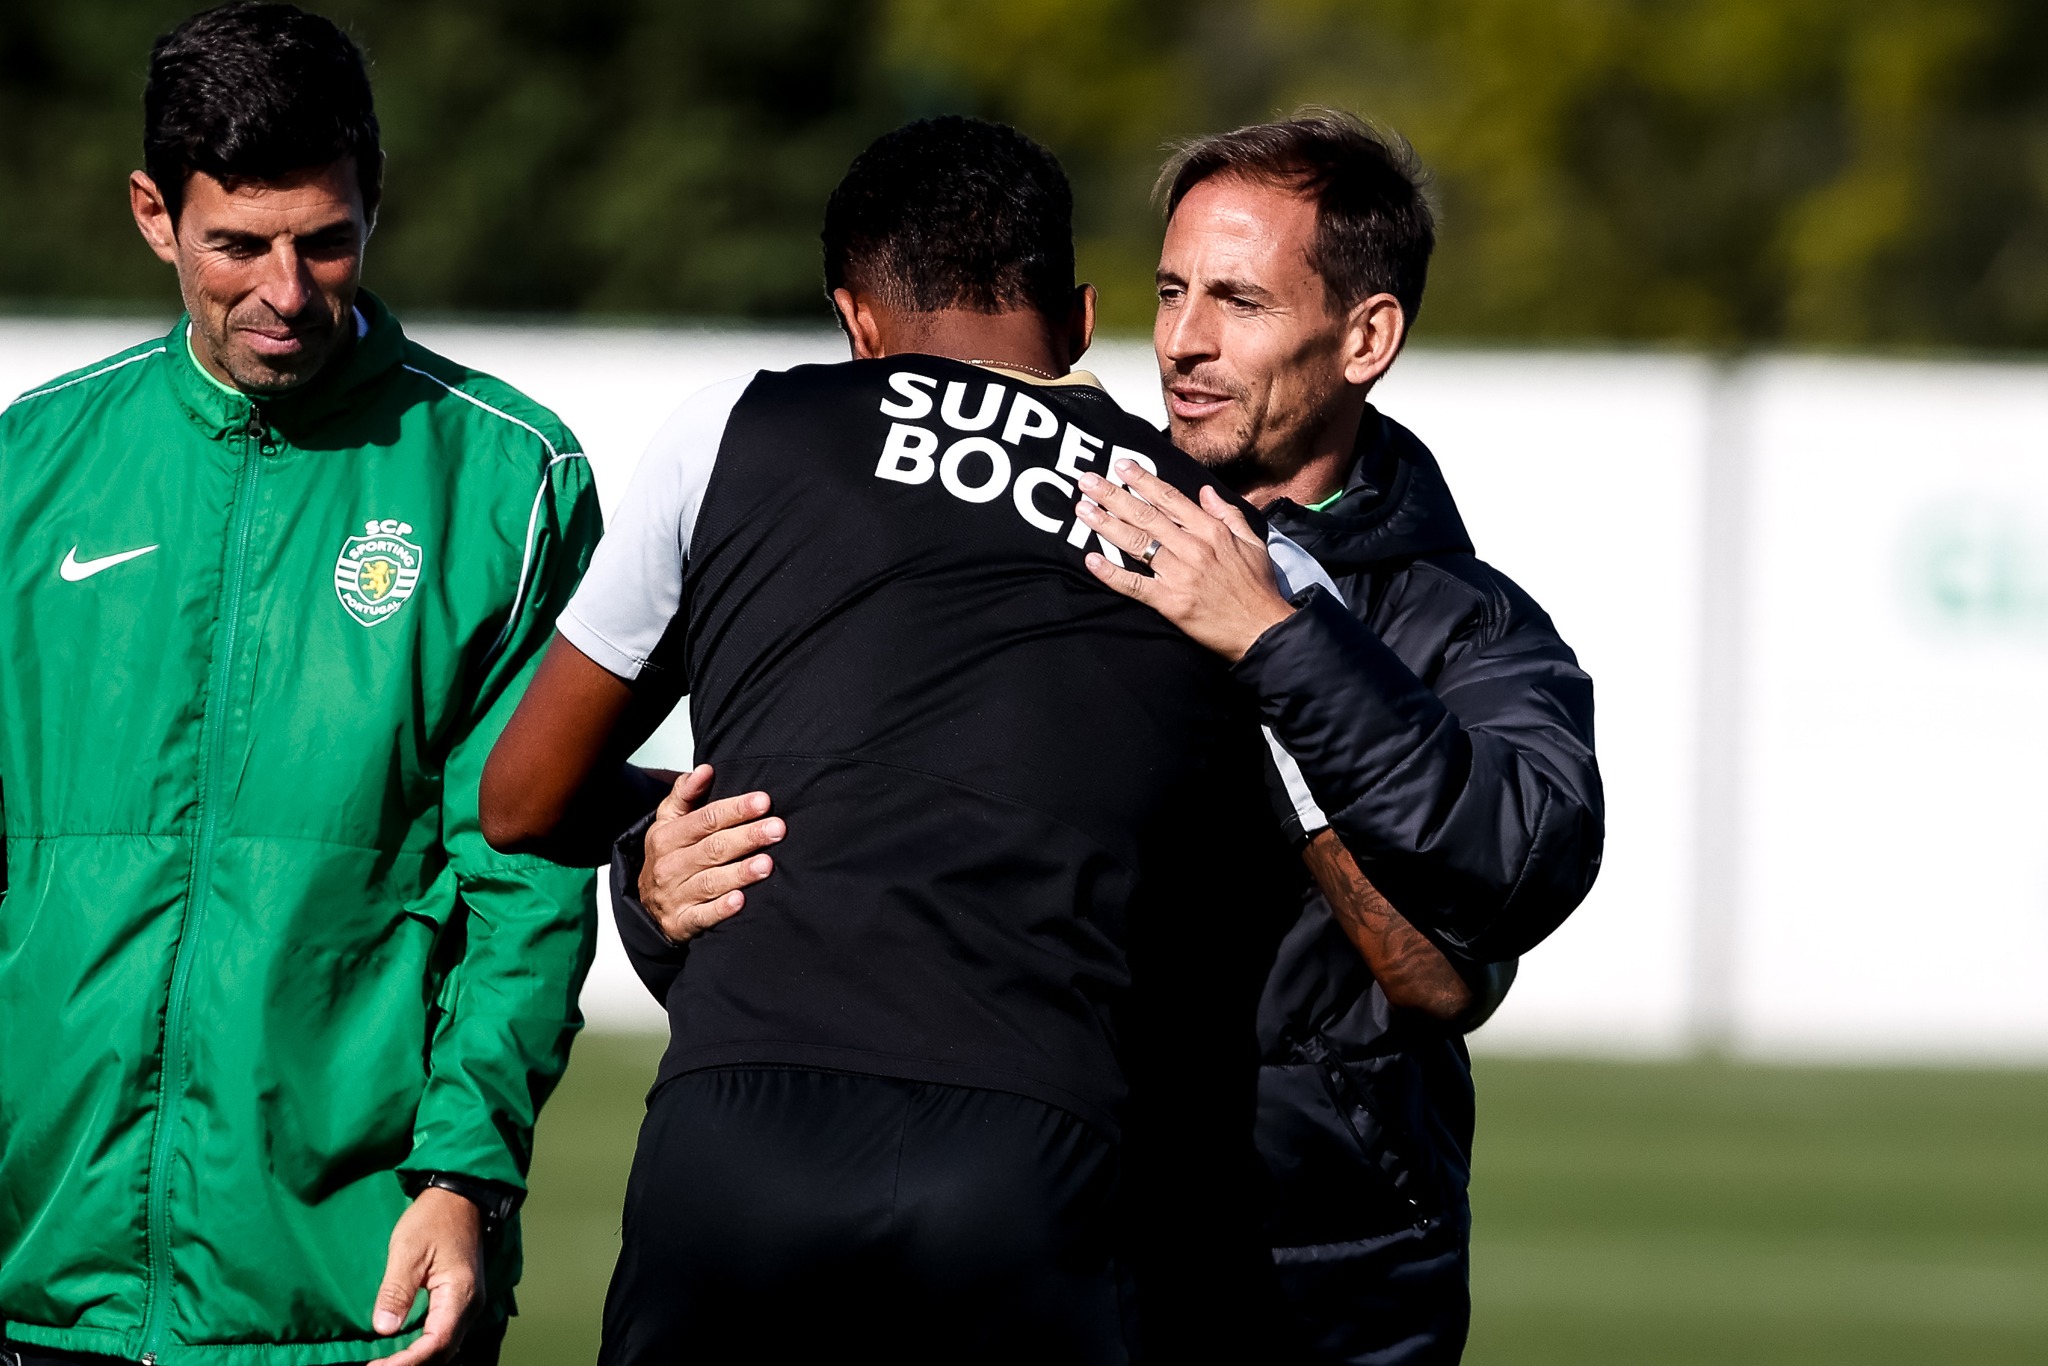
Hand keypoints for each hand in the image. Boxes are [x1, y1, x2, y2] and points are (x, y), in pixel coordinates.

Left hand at [367, 1186, 481, 1365]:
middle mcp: (470, 1305)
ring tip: (385, 1362)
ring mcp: (468, 1304)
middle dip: (411, 1365)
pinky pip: (444, 1334)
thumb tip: (383, 1329)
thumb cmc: (433, 1219)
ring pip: (445, 1346)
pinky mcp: (461, 1300)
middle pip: (443, 1352)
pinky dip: (424, 1347)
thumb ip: (396, 1291)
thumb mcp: (407, 1250)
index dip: (407, 1362)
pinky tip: (402, 1348)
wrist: (459, 1198)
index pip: (437, 1343)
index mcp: (460, 1294)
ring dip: (417, 1359)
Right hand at [638, 765, 783, 942]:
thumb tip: (705, 769)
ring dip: (740, 872)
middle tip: (777, 829)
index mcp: (667, 836)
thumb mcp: (668, 822)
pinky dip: (721, 909)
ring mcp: (675, 895)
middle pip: (713, 848)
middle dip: (747, 837)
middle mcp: (670, 865)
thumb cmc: (669, 857)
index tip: (763, 801)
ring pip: (711, 881)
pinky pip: (703, 916)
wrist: (648, 907)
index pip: (705, 819)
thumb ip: (685, 794)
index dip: (735, 809)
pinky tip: (741, 901)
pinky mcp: (682, 922)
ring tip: (767, 864)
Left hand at [1075, 462, 1295, 660]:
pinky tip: (1091, 560)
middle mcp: (1192, 547)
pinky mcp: (1170, 602)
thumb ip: (1227, 514)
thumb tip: (1205, 491)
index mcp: (1211, 530)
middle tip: (1087, 480)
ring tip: (1082, 509)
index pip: (1169, 498)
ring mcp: (1179, 574)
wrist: (1262, 630)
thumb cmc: (1258, 588)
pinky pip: (1134, 584)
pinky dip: (1111, 573)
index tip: (1121, 465)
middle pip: (1145, 515)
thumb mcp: (1252, 542)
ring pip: (1135, 543)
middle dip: (1113, 495)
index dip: (1142, 480)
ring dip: (1105, 524)